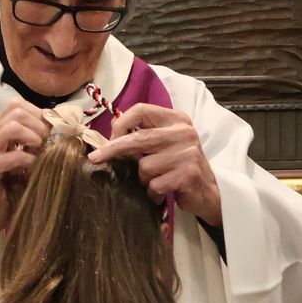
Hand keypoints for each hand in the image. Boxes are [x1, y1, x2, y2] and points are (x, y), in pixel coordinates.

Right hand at [0, 100, 50, 251]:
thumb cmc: (10, 191)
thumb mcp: (26, 163)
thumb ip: (36, 146)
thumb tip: (64, 132)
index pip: (16, 105)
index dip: (39, 113)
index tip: (54, 130)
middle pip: (15, 110)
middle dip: (39, 124)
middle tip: (51, 142)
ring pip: (11, 127)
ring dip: (34, 137)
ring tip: (42, 152)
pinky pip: (13, 155)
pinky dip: (29, 160)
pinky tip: (35, 169)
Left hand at [88, 104, 221, 223]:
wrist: (207, 192)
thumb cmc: (179, 166)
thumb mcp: (163, 144)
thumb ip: (142, 134)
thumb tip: (111, 126)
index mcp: (176, 119)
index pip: (141, 110)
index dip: (121, 123)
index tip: (110, 138)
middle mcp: (184, 132)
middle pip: (139, 138)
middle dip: (113, 149)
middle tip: (95, 158)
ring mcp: (188, 153)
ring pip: (145, 166)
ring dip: (144, 179)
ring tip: (156, 180)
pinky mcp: (189, 174)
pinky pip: (155, 184)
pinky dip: (154, 192)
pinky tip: (163, 192)